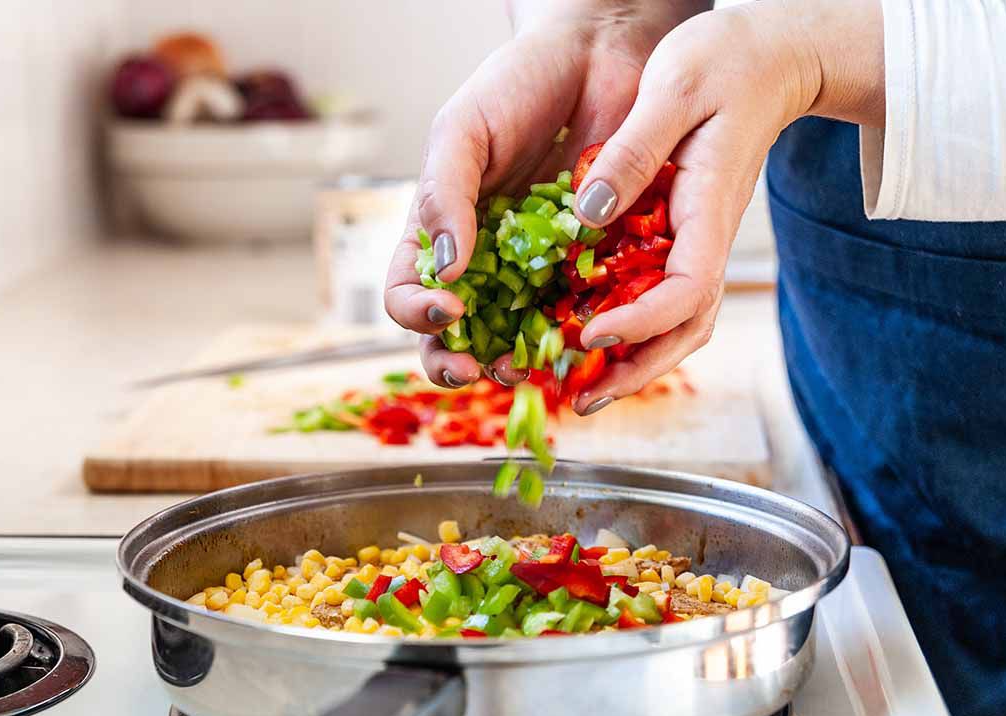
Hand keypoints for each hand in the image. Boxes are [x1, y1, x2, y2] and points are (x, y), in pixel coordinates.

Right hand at [385, 1, 704, 388]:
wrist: (598, 55)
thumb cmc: (516, 84)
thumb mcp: (462, 130)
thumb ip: (444, 195)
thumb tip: (445, 271)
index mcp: (437, 232)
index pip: (408, 293)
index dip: (418, 314)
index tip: (450, 309)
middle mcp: (481, 261)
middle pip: (454, 336)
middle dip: (461, 363)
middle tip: (486, 369)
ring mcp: (533, 268)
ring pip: (513, 337)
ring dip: (515, 362)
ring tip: (530, 365)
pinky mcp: (585, 265)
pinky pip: (574, 311)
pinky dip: (574, 333)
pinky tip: (584, 335)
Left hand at [567, 0, 883, 413]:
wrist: (771, 54)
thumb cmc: (728, 60)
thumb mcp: (673, 88)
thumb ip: (634, 150)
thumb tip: (589, 211)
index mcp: (709, 208)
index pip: (688, 288)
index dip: (643, 320)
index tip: (592, 333)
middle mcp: (707, 236)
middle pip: (686, 325)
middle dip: (638, 367)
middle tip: (584, 396)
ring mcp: (699, 239)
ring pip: (679, 320)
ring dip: (637, 360)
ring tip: (585, 389)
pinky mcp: (684, 234)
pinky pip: (664, 295)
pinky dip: (634, 327)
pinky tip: (593, 338)